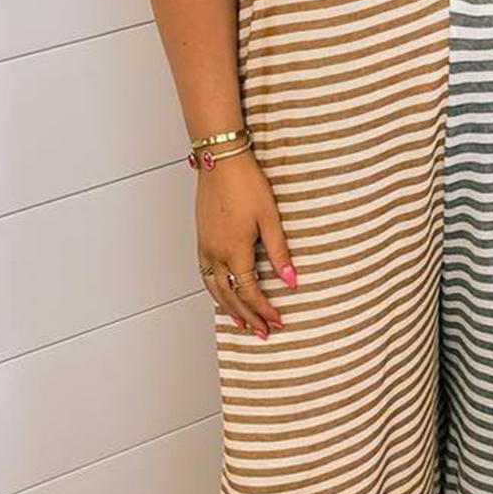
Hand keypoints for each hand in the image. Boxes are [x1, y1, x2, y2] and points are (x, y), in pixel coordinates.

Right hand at [195, 151, 296, 339]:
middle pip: (230, 297)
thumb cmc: (246, 184)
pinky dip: (215, 292)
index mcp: (234, 251)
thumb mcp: (270, 218)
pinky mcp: (201, 239)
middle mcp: (215, 254)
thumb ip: (279, 252)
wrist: (220, 161)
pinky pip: (206, 275)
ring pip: (214, 289)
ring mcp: (205, 247)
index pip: (250, 292)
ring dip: (228, 309)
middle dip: (247, 317)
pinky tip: (222, 294)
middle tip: (262, 332)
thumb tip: (291, 281)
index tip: (277, 322)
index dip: (264, 310)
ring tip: (241, 323)